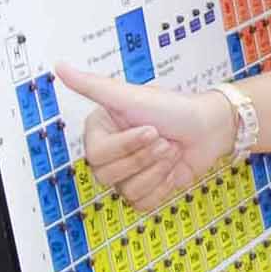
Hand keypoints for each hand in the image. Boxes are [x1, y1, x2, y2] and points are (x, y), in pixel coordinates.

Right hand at [55, 66, 232, 210]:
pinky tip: (172, 169)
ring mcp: (128, 174)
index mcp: (101, 131)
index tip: (151, 128)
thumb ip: (92, 85)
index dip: (127, 146)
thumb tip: (59, 67)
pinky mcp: (145, 190)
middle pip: (108, 176)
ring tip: (171, 150)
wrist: (211, 127)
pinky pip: (142, 204)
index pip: (98, 154)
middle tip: (165, 140)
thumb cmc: (174, 107)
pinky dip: (162, 187)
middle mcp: (111, 153)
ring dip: (157, 171)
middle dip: (144, 159)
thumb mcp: (131, 95)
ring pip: (126, 192)